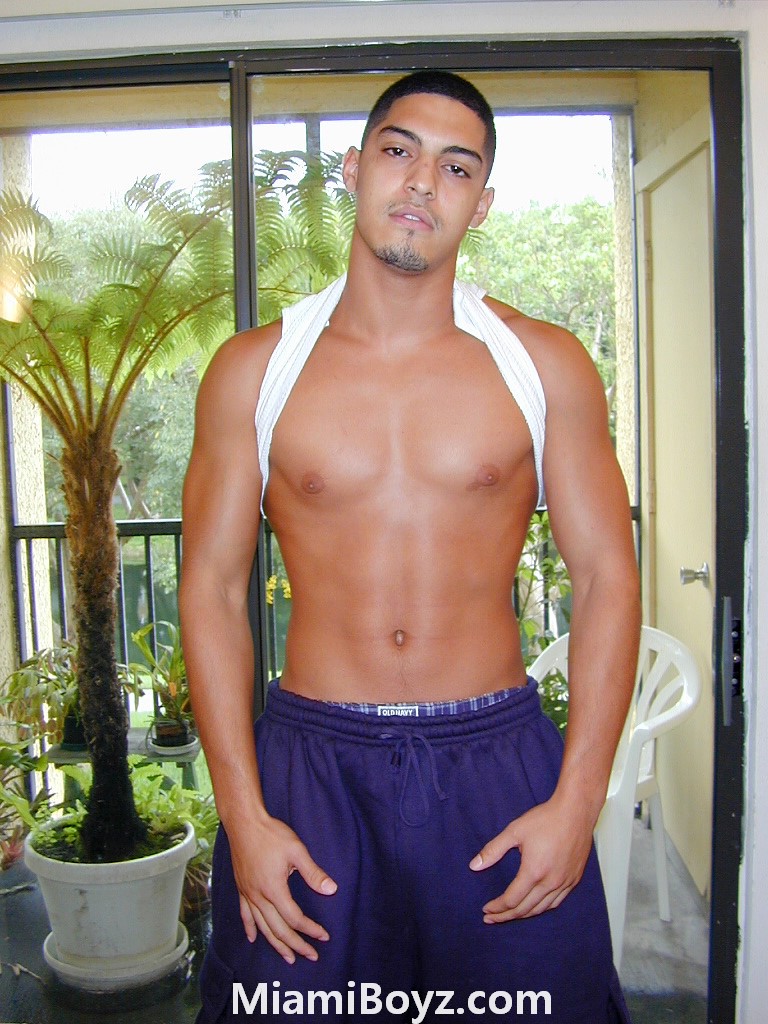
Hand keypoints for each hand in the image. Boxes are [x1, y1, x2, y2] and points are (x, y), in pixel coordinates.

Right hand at [229, 813, 336, 963]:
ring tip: (288, 957)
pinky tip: (254, 938)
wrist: (244, 823)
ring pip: (262, 927)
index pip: (295, 918)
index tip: (323, 936)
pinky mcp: (241, 888)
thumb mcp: (297, 850)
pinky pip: (245, 915)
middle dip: (296, 945)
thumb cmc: (271, 834)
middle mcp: (259, 897)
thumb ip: (313, 873)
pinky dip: (250, 929)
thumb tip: (331, 890)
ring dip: (276, 944)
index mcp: (274, 890)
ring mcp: (248, 894)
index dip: (310, 930)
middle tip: (311, 955)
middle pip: (278, 929)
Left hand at [469, 794, 593, 921]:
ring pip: (541, 908)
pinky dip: (541, 908)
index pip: (512, 900)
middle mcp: (550, 882)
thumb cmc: (544, 819)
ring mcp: (565, 883)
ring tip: (509, 915)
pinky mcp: (574, 879)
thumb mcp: (514, 831)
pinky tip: (534, 906)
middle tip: (491, 918)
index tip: (486, 909)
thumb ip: (493, 850)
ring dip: (523, 914)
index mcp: (534, 872)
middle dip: (506, 916)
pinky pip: (556, 902)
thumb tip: (474, 866)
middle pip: (525, 909)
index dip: (497, 908)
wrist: (576, 811)